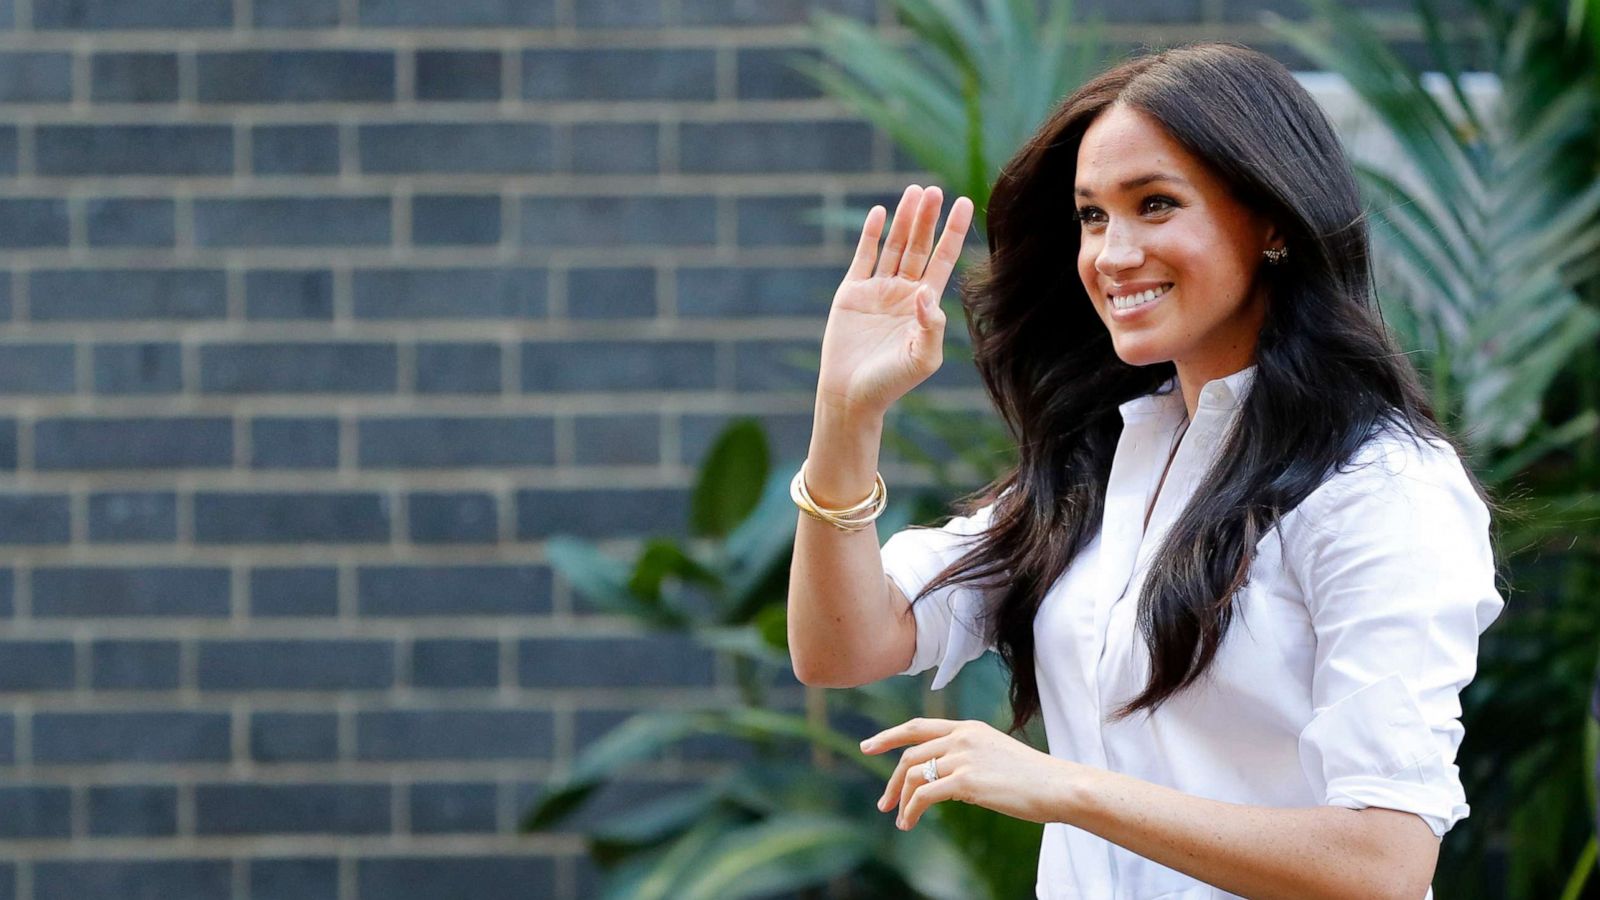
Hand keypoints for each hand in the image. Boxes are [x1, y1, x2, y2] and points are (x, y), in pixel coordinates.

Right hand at [815, 185, 973, 420]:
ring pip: (894, 247)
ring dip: (904, 220)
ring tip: (914, 192)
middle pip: (920, 247)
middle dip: (927, 218)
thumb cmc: (891, 383)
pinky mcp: (851, 293)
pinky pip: (864, 257)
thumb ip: (931, 327)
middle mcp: (904, 293)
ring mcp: (877, 291)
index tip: (963, 203)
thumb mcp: (923, 358)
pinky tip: (880, 213)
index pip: (943, 260)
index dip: (953, 232)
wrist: (852, 395)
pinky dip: (871, 235)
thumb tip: (925, 291)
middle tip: (934, 189)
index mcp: (925, 306)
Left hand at [860, 717, 1075, 829]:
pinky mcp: (966, 781)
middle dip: (891, 781)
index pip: (918, 727)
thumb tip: (941, 780)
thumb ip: (967, 758)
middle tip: (883, 803)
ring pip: (914, 776)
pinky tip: (909, 823)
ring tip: (901, 820)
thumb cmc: (1033, 778)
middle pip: (910, 755)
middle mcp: (962, 737)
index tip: (868, 746)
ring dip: (901, 801)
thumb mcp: (995, 756)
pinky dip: (911, 810)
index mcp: (969, 727)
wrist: (1058, 786)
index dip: (890, 736)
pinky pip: (924, 795)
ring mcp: (963, 757)